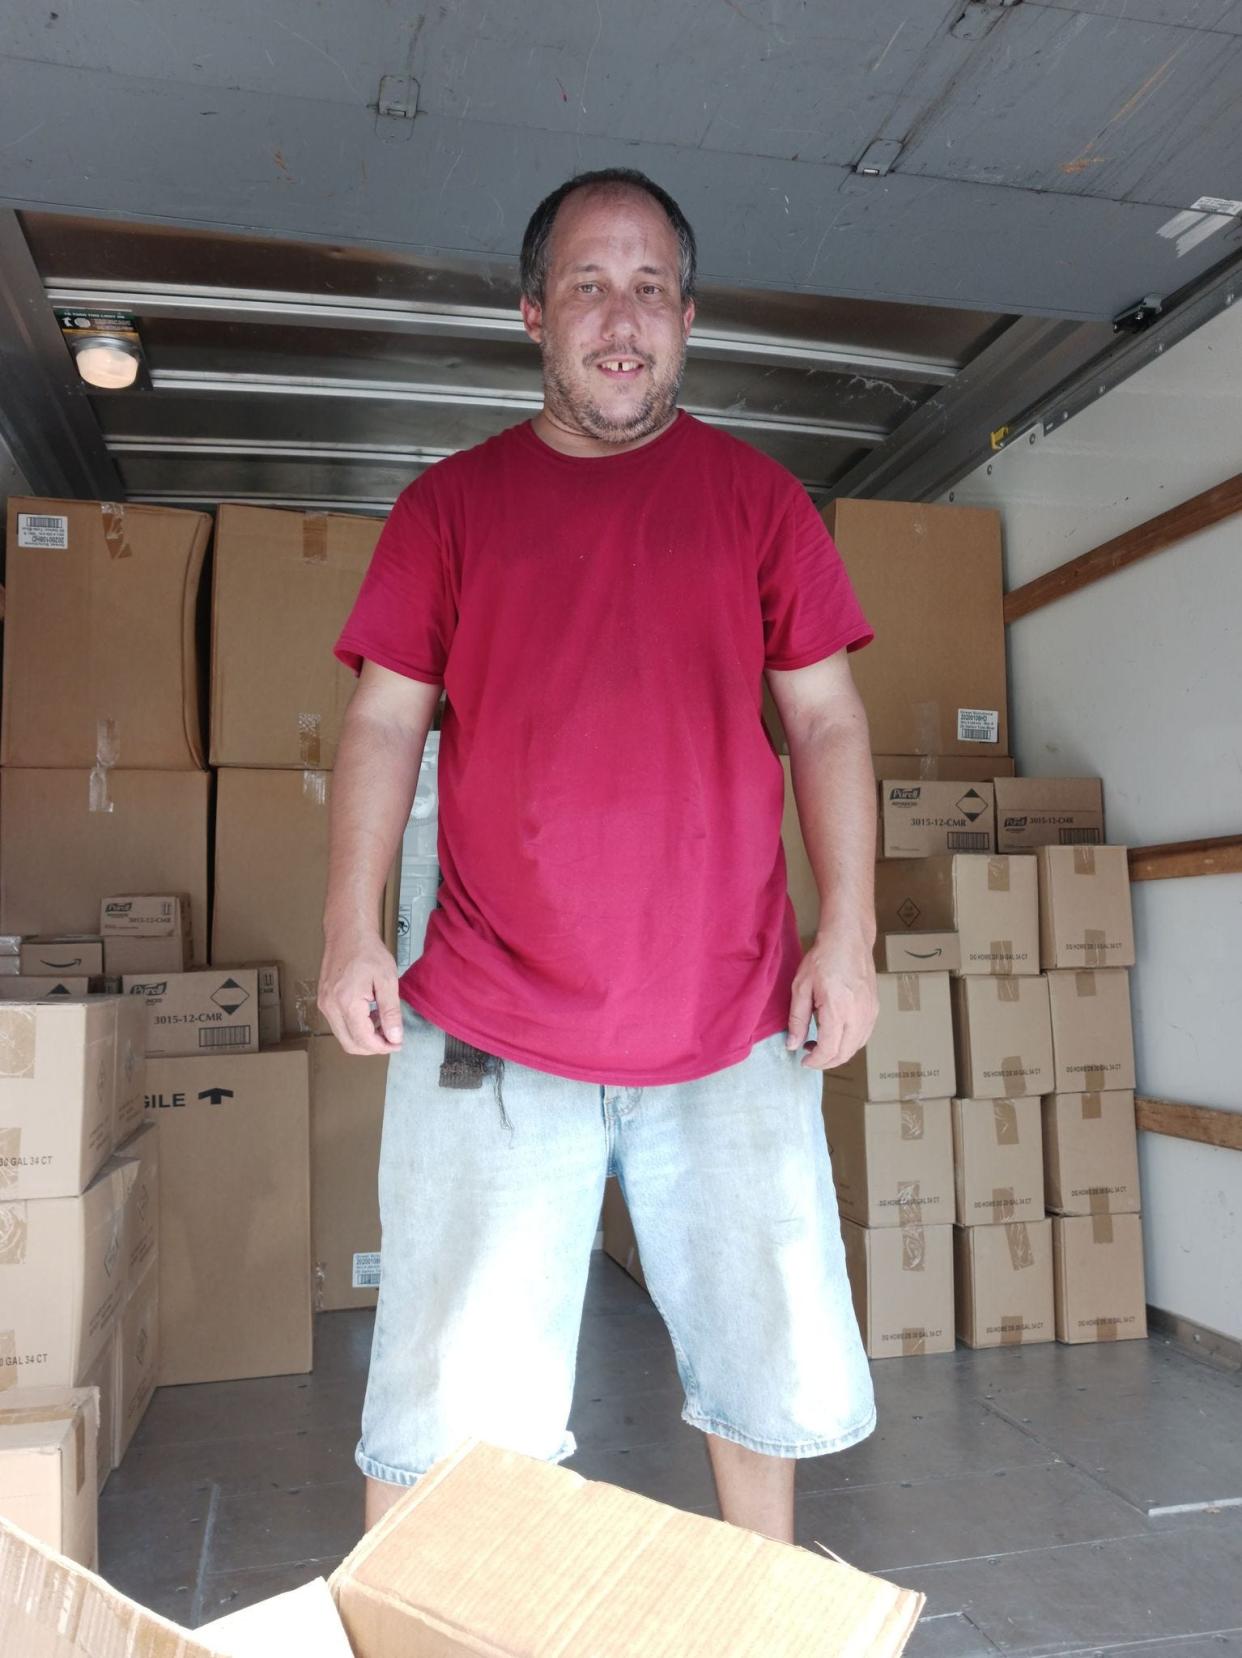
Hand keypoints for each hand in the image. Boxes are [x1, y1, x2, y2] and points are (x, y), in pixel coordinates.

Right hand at [318, 926, 403, 1055]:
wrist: (348, 933)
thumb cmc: (368, 951)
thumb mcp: (387, 980)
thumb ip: (391, 1012)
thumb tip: (394, 1037)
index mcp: (347, 1002)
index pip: (363, 1040)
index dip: (382, 1047)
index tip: (398, 1044)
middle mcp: (330, 1007)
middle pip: (350, 1044)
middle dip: (373, 1047)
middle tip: (392, 1039)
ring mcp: (324, 1004)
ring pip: (343, 1037)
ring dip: (364, 1038)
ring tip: (383, 1024)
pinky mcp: (324, 1001)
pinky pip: (338, 1025)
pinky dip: (355, 1028)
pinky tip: (371, 1016)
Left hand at [787, 925, 877, 1070]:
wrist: (848, 939)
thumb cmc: (823, 958)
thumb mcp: (801, 987)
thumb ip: (797, 1019)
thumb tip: (793, 1045)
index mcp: (838, 1010)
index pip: (829, 1050)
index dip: (815, 1062)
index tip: (803, 1061)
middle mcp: (858, 1015)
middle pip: (844, 1053)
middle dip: (826, 1061)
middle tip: (809, 1056)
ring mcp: (870, 1012)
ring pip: (856, 1047)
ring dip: (838, 1053)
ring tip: (819, 1045)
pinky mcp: (874, 1008)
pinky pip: (863, 1035)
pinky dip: (850, 1043)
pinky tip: (836, 1035)